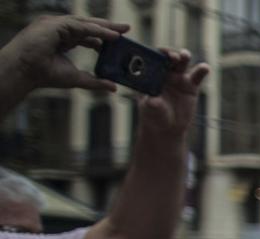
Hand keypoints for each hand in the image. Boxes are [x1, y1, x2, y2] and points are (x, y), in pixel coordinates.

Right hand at [0, 15, 128, 93]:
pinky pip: (80, 25)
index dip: (104, 36)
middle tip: (127, 28)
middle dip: (108, 26)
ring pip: (85, 23)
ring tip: (123, 30)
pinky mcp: (54, 24)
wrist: (25, 72)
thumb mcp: (76, 78)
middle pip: (88, 25)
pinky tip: (110, 34)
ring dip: (105, 26)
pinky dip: (96, 29)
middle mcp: (59, 29)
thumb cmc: (44, 75)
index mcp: (63, 39)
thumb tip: (114, 87)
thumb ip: (95, 82)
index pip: (87, 34)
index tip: (120, 40)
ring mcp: (55, 24)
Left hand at [136, 49, 209, 137]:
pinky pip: (197, 75)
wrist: (167, 127)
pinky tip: (205, 68)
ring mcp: (178, 78)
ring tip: (184, 56)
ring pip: (182, 63)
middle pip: (168, 58)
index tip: (158, 56)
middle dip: (170, 54)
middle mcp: (164, 73)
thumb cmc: (153, 116)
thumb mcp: (150, 109)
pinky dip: (202, 70)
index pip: (152, 60)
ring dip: (184, 56)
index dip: (155, 55)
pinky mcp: (191, 86)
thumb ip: (152, 102)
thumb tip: (154, 99)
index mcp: (150, 75)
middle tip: (173, 57)